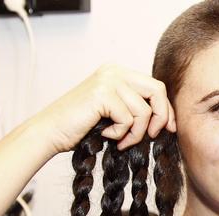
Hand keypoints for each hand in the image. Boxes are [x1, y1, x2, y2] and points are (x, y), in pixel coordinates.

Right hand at [31, 64, 174, 153]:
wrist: (50, 133)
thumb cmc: (81, 127)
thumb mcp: (115, 113)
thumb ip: (136, 107)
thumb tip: (167, 120)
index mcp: (119, 72)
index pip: (156, 86)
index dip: (166, 109)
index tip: (168, 129)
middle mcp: (114, 71)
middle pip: (157, 91)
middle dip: (161, 117)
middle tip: (152, 136)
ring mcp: (108, 80)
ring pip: (144, 110)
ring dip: (135, 133)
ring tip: (120, 140)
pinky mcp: (102, 94)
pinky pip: (128, 119)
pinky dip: (120, 134)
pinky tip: (105, 135)